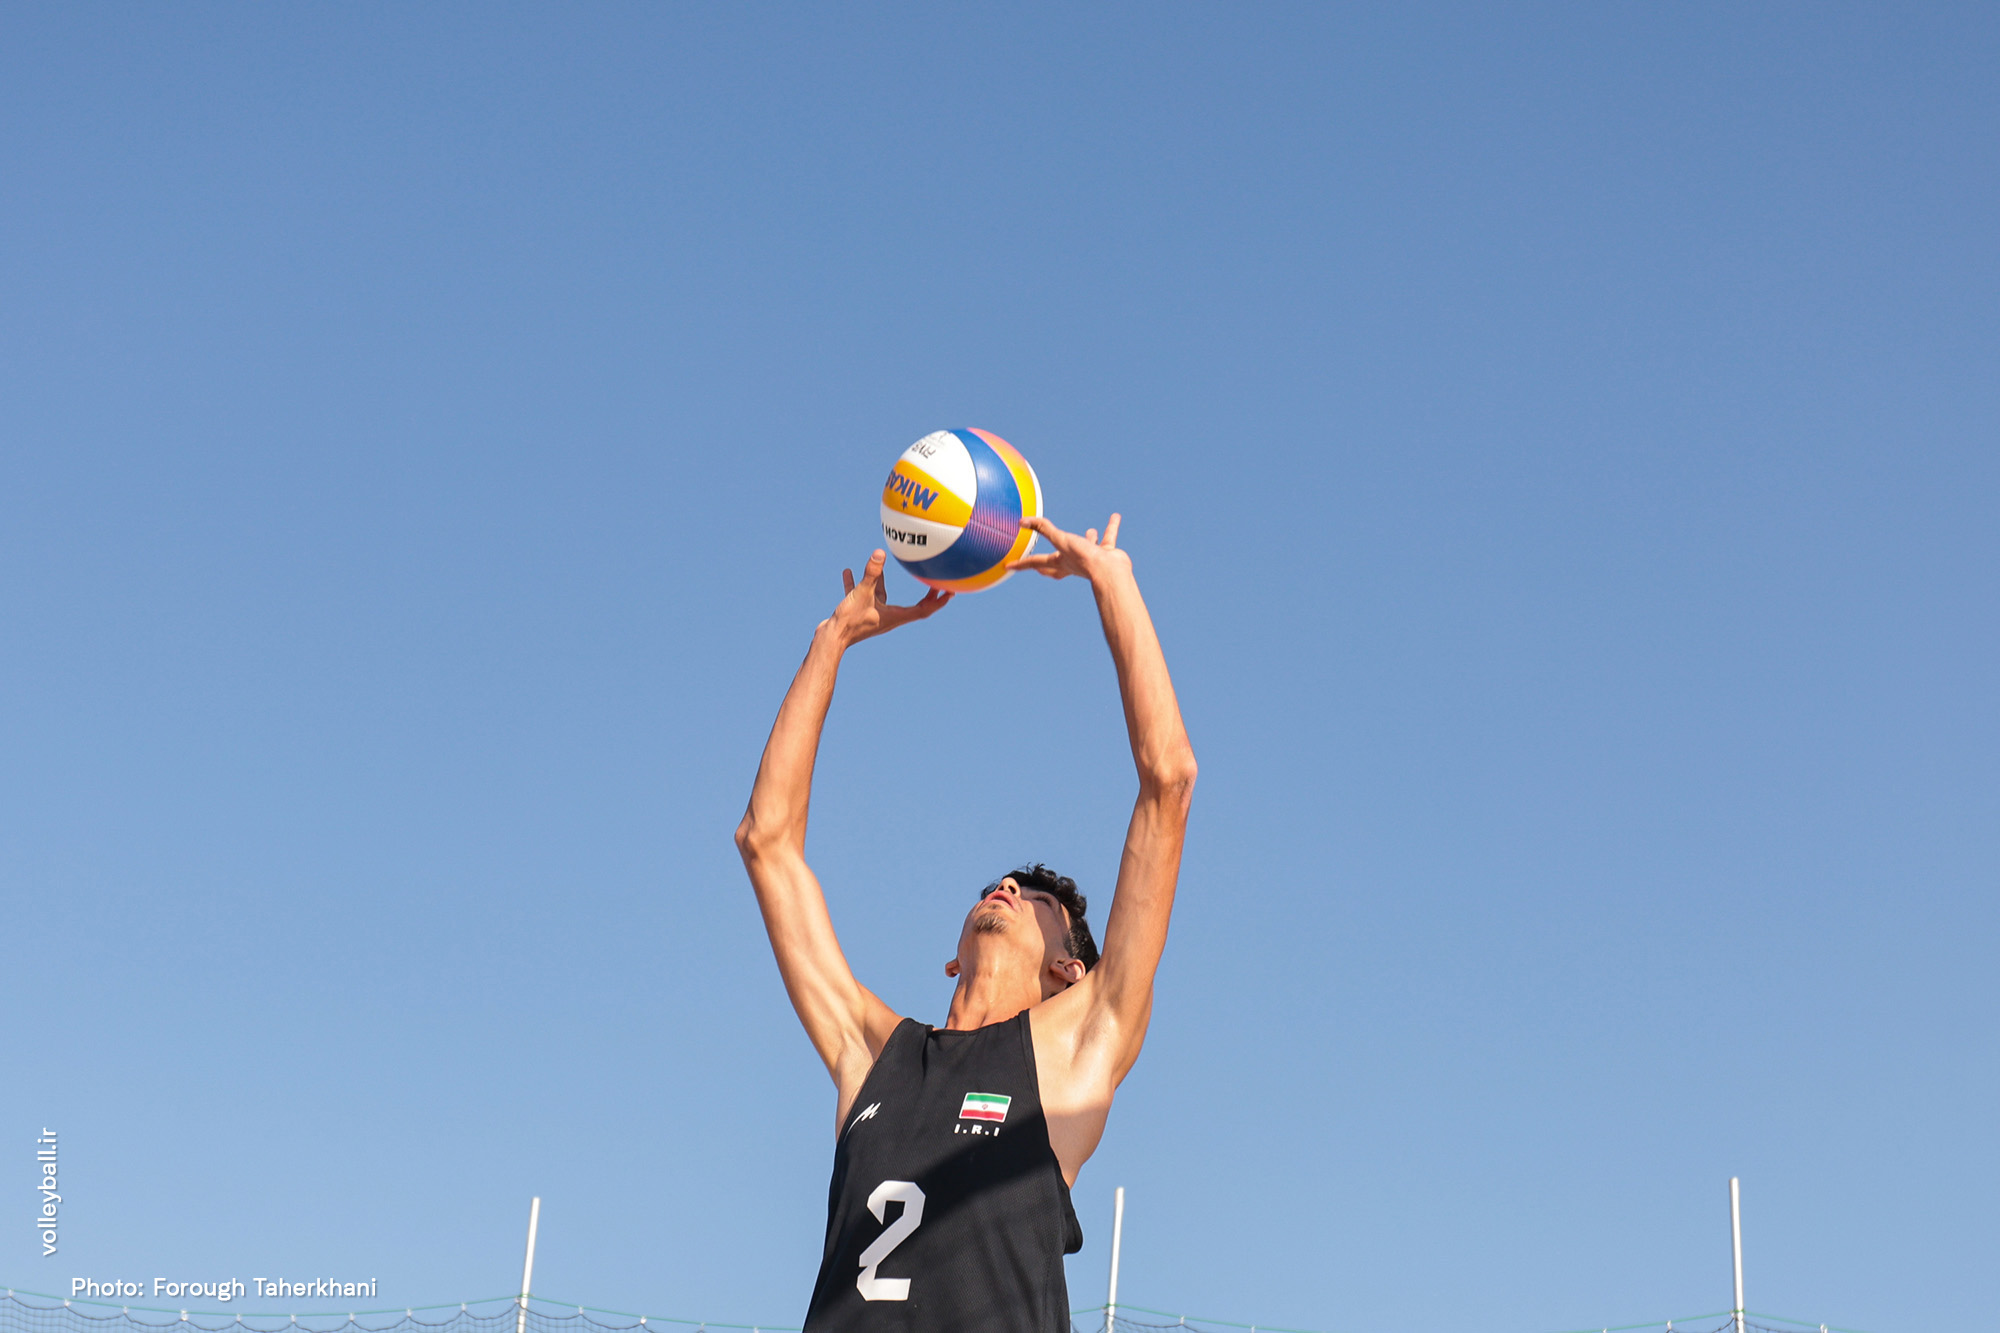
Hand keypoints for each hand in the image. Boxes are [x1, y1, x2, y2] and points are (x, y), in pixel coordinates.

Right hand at [827, 550, 950, 644]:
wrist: (830, 639)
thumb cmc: (849, 621)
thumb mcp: (862, 593)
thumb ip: (872, 573)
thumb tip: (879, 553)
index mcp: (895, 616)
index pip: (924, 610)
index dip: (938, 601)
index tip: (950, 591)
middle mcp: (888, 617)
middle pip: (912, 607)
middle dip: (924, 595)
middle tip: (932, 580)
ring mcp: (873, 616)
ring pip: (882, 597)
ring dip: (881, 582)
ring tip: (880, 565)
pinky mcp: (859, 614)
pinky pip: (862, 596)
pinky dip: (857, 584)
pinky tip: (849, 572)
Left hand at [1005, 514, 1133, 582]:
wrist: (1110, 571)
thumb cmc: (1084, 559)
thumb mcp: (1060, 540)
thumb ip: (1043, 529)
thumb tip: (1022, 522)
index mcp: (1060, 562)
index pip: (1035, 562)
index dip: (1021, 563)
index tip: (1008, 566)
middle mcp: (1074, 562)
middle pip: (1059, 563)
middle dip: (1052, 560)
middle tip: (1045, 561)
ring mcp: (1092, 559)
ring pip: (1089, 546)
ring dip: (1089, 539)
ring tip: (1090, 531)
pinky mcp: (1107, 554)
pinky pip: (1109, 537)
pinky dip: (1111, 528)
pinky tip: (1114, 517)